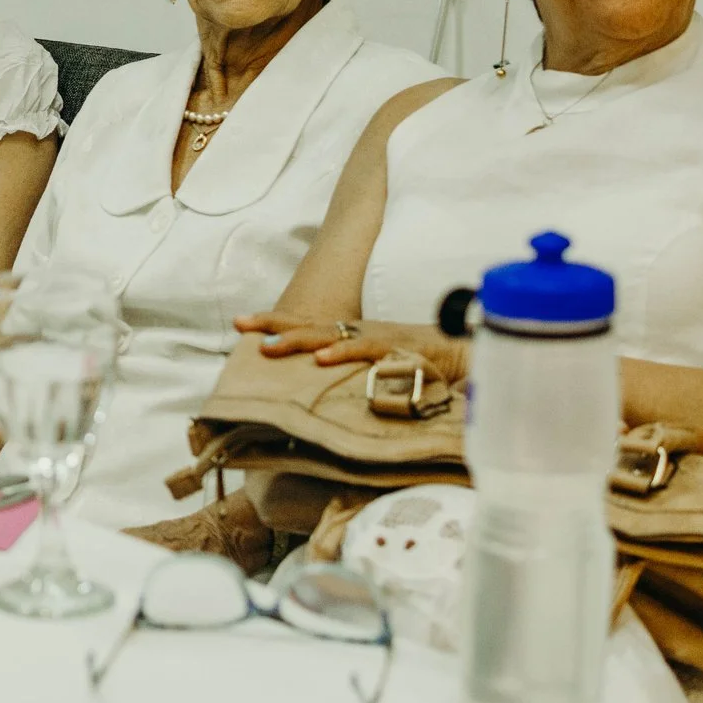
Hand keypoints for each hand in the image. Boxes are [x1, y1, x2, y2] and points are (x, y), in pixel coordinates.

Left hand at [235, 308, 469, 381]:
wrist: (463, 354)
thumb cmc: (416, 361)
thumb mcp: (374, 362)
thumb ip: (348, 368)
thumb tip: (315, 379)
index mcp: (349, 333)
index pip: (306, 324)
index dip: (274, 322)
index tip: (240, 322)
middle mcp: (357, 331)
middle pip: (308, 324)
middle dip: (272, 324)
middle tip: (239, 324)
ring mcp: (375, 338)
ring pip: (329, 336)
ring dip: (297, 341)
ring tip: (268, 347)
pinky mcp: (396, 350)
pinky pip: (366, 351)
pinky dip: (343, 354)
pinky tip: (322, 360)